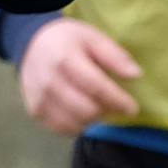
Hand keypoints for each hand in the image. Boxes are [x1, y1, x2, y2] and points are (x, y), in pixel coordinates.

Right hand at [17, 17, 141, 137]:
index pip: (96, 87)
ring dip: (92, 119)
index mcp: (65, 60)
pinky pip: (62, 129)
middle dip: (106, 111)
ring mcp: (40, 100)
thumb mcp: (93, 38)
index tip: (132, 109)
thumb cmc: (68, 41)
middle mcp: (49, 82)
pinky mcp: (35, 112)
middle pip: (86, 110)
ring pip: (75, 123)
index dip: (118, 101)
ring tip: (97, 106)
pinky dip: (77, 125)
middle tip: (113, 105)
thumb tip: (136, 75)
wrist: (31, 44)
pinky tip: (82, 113)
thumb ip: (115, 56)